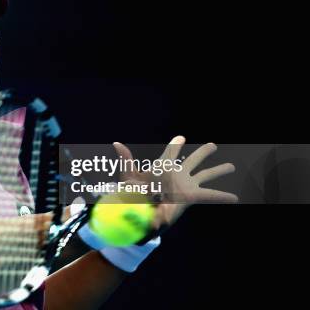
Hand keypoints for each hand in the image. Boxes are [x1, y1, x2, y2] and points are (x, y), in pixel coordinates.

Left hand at [113, 136, 238, 229]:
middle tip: (213, 146)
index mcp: (163, 168)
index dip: (175, 146)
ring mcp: (186, 185)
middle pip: (192, 160)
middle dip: (202, 153)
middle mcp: (177, 175)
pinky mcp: (191, 197)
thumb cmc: (133, 197)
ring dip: (218, 170)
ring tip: (232, 166)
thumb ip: (126, 160)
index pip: (170, 154)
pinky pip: (210, 196)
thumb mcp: (129, 177)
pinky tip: (235, 197)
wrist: (140, 215)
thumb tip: (117, 143)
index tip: (181, 138)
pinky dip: (223, 196)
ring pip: (205, 174)